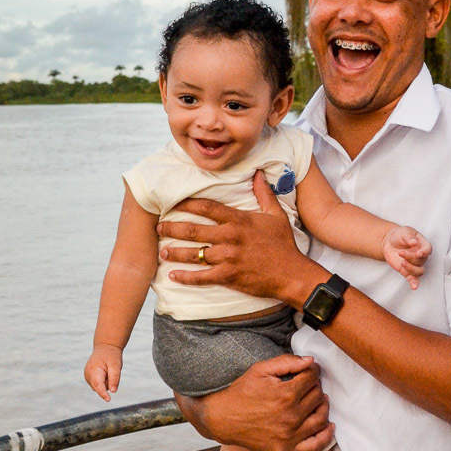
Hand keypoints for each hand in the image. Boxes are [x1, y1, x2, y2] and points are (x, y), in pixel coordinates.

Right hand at [84, 343, 122, 401]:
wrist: (105, 347)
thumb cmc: (111, 355)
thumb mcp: (116, 365)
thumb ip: (114, 378)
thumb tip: (113, 391)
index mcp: (93, 371)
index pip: (98, 386)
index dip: (103, 393)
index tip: (108, 399)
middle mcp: (88, 375)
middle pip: (100, 387)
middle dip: (108, 383)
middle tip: (111, 370)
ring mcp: (88, 377)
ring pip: (100, 387)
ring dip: (106, 381)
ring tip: (108, 369)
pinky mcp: (90, 378)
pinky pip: (100, 384)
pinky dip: (104, 380)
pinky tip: (105, 371)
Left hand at [157, 170, 317, 305]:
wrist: (292, 274)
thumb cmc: (284, 244)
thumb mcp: (276, 215)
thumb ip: (263, 193)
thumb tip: (257, 173)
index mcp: (239, 220)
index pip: (207, 208)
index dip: (187, 204)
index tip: (173, 204)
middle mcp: (230, 237)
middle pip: (194, 230)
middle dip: (173, 228)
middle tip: (159, 227)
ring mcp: (228, 258)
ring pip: (194, 254)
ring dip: (174, 253)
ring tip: (162, 252)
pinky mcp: (228, 276)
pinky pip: (202, 277)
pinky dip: (186, 277)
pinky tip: (173, 276)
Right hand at [176, 354, 333, 450]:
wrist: (223, 419)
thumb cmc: (241, 392)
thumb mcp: (260, 370)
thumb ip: (286, 362)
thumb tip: (310, 361)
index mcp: (285, 394)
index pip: (312, 378)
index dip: (312, 371)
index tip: (310, 370)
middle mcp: (291, 417)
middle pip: (317, 396)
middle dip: (316, 386)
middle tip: (309, 384)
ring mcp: (289, 436)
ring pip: (321, 418)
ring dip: (323, 406)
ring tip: (318, 400)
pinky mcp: (286, 450)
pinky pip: (315, 446)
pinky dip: (326, 436)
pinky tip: (328, 426)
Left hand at [381, 226, 430, 289]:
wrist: (389, 242)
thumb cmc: (400, 235)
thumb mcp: (404, 232)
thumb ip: (409, 237)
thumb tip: (414, 242)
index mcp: (422, 244)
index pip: (428, 249)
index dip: (425, 252)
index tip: (419, 253)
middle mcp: (420, 256)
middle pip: (421, 260)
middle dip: (411, 257)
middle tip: (401, 253)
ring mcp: (414, 264)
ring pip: (419, 271)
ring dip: (411, 268)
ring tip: (402, 262)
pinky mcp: (407, 271)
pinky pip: (413, 279)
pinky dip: (414, 283)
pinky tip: (414, 287)